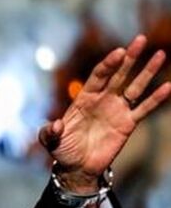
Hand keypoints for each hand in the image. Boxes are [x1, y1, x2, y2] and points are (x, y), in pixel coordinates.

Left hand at [39, 34, 170, 193]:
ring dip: (147, 72)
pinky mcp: (127, 124)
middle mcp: (102, 100)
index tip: (119, 52)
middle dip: (129, 58)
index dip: (108, 64)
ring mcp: (117, 110)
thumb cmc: (62, 150)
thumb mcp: (50, 141)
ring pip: (135, 87)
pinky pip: (144, 109)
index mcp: (83, 98)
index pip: (98, 76)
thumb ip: (49, 132)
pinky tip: (168, 87)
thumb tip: (56, 125)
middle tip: (140, 39)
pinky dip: (156, 99)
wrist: (77, 167)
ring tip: (160, 54)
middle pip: (118, 75)